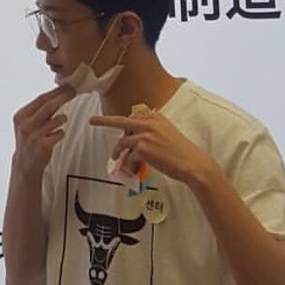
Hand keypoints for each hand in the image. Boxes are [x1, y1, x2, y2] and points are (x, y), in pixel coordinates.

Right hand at [12, 85, 74, 175]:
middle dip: (63, 97)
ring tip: (62, 119)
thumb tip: (58, 92)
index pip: (41, 99)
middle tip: (74, 92)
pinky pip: (60, 133)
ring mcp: (34, 136)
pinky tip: (57, 134)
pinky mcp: (43, 146)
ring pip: (56, 120)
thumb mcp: (29, 123)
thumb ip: (40, 110)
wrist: (25, 163)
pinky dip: (61, 132)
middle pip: (49, 106)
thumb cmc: (30, 138)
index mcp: (20, 116)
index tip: (68, 85)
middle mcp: (25, 125)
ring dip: (63, 118)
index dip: (56, 91)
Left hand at [89, 111, 214, 183]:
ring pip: (123, 142)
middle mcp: (149, 122)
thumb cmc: (182, 151)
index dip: (126, 126)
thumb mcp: (168, 133)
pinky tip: (134, 169)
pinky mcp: (142, 149)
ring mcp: (144, 135)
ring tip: (115, 158)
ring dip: (117, 152)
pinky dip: (129, 164)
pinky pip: (128, 157)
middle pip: (121, 121)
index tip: (114, 122)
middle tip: (91, 121)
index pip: (134, 117)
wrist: (192, 163)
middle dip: (104, 121)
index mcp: (156, 116)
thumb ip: (153, 130)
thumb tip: (135, 139)